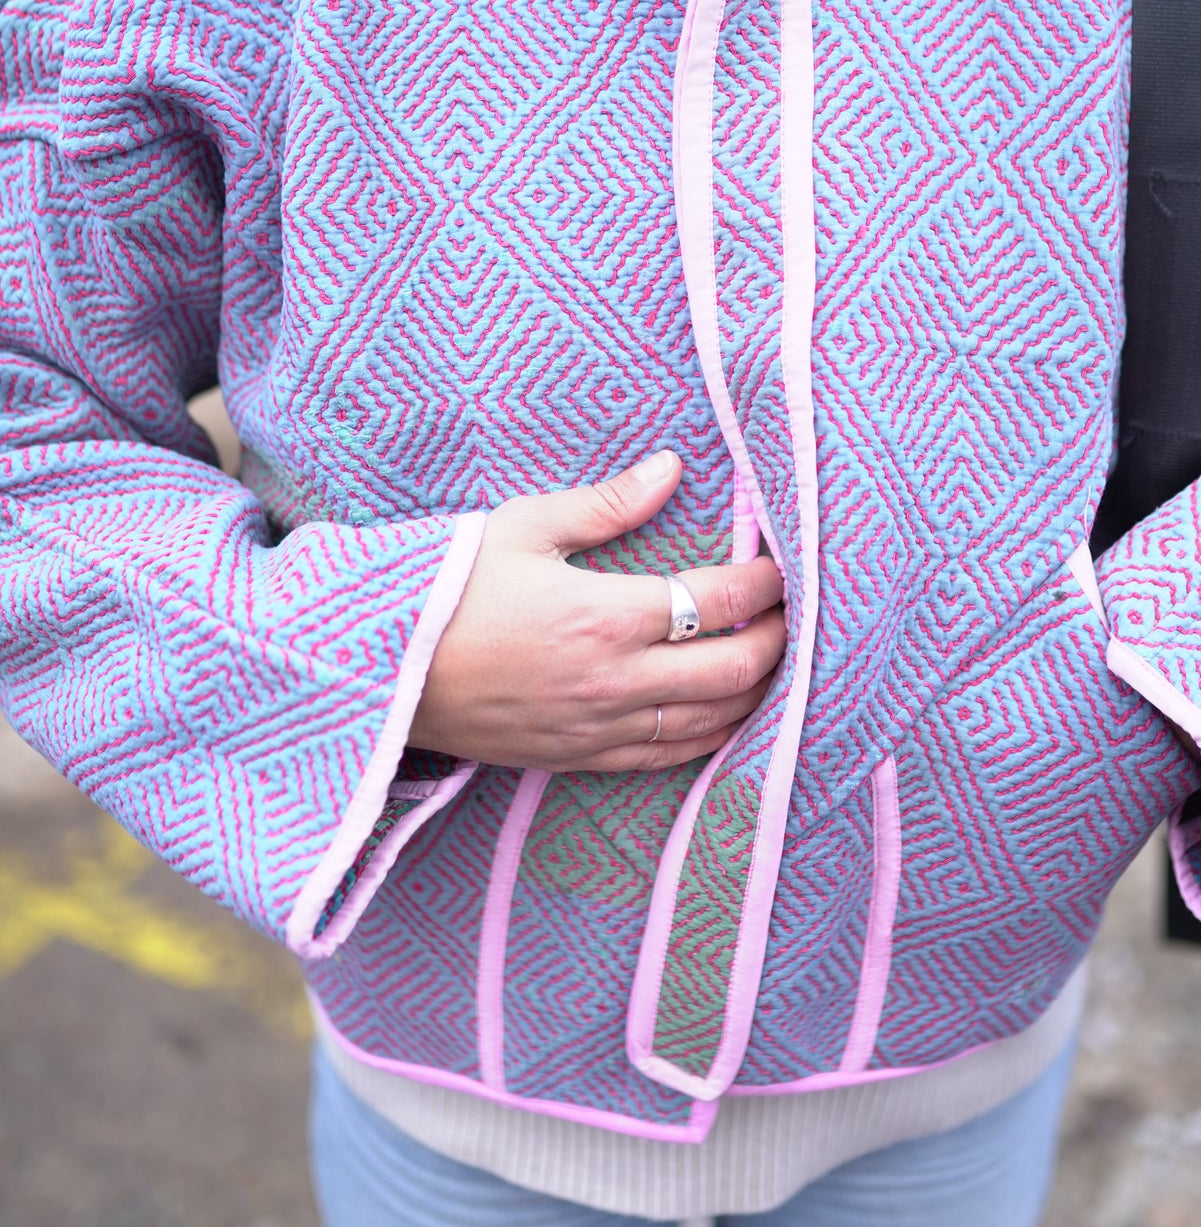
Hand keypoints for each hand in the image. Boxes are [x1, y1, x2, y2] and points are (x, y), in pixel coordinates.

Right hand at [410, 450, 787, 772]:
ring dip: (755, 693)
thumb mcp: (522, 527)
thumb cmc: (449, 590)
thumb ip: (606, 504)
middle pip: (734, 669)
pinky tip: (727, 717)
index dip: (764, 583)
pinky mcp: (581, 758)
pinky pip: (668, 756)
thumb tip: (671, 468)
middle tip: (792, 616)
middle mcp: (614, 679)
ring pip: (711, 721)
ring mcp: (600, 726)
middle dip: (777, 641)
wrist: (382, 674)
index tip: (781, 567)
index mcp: (606, 614)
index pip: (719, 600)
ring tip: (772, 663)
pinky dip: (711, 737)